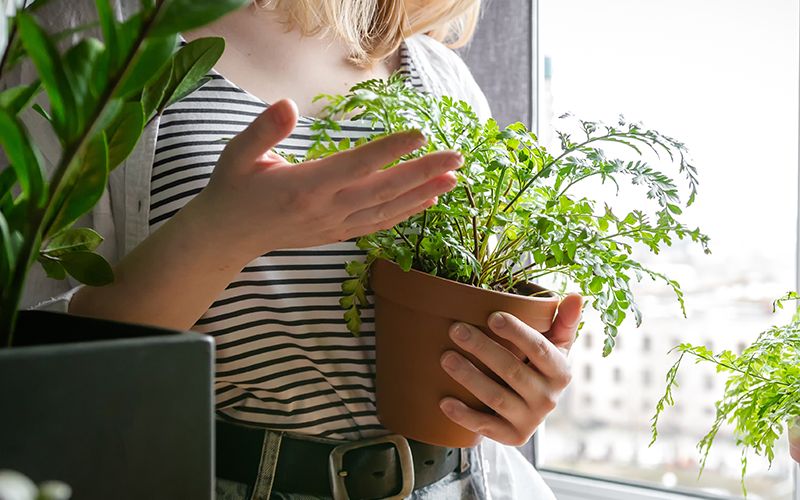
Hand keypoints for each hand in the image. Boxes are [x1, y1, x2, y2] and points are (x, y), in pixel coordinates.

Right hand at [192, 99, 462, 259]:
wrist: (228, 236)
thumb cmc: (233, 189)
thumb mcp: (238, 155)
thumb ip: (264, 131)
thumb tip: (287, 104)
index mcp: (304, 187)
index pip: (355, 165)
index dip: (389, 150)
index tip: (420, 134)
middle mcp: (326, 209)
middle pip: (382, 190)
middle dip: (422, 173)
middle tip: (456, 157)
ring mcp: (334, 225)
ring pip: (386, 210)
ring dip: (422, 194)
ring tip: (453, 178)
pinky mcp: (337, 234)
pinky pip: (377, 225)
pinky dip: (405, 214)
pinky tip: (427, 202)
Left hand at [439, 294, 582, 445]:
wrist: (531, 406)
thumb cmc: (539, 365)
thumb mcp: (556, 345)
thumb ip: (564, 321)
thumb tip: (576, 296)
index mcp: (561, 372)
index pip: (540, 349)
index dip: (517, 333)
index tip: (493, 316)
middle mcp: (549, 398)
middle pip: (512, 371)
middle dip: (482, 348)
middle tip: (456, 330)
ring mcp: (530, 420)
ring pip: (496, 397)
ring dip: (469, 377)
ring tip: (446, 358)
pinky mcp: (512, 436)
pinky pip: (486, 427)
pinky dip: (465, 416)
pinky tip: (445, 401)